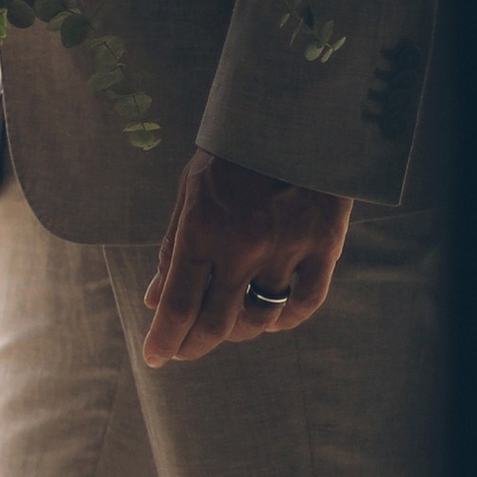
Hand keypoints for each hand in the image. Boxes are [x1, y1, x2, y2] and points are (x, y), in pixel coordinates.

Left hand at [141, 152, 350, 366]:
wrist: (294, 118)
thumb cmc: (232, 155)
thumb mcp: (190, 194)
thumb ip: (171, 249)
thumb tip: (152, 299)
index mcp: (202, 229)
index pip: (177, 304)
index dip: (163, 339)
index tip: (155, 357)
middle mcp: (242, 246)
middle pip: (216, 323)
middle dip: (193, 345)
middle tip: (183, 350)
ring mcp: (286, 249)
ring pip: (259, 320)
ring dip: (237, 333)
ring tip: (224, 328)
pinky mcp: (323, 247)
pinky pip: (303, 305)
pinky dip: (283, 320)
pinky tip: (268, 319)